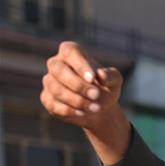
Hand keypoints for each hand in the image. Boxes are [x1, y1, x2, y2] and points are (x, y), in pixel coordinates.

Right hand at [40, 41, 129, 163]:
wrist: (102, 108)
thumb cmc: (108, 89)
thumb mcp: (116, 81)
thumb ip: (112, 76)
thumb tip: (103, 76)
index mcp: (72, 54)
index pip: (70, 51)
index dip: (81, 65)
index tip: (96, 78)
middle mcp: (57, 65)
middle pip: (57, 70)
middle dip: (78, 85)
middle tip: (98, 97)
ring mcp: (49, 82)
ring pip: (55, 88)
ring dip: (76, 99)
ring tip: (95, 107)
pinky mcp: (47, 100)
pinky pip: (52, 104)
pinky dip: (68, 110)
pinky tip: (82, 114)